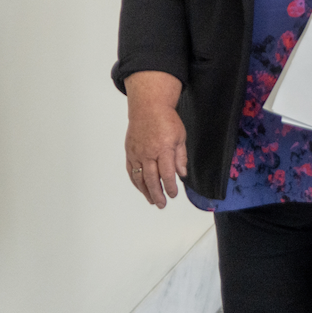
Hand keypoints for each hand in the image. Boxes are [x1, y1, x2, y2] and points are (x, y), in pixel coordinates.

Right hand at [125, 71, 187, 208]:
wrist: (148, 108)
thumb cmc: (166, 120)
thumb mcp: (180, 137)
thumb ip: (181, 157)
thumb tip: (182, 174)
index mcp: (163, 149)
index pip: (167, 173)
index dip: (170, 186)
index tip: (173, 194)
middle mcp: (148, 153)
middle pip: (152, 179)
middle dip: (157, 193)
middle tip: (162, 204)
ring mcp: (137, 154)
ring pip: (139, 177)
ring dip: (146, 191)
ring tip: (152, 200)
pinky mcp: (130, 152)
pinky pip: (131, 171)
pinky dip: (136, 182)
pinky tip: (141, 188)